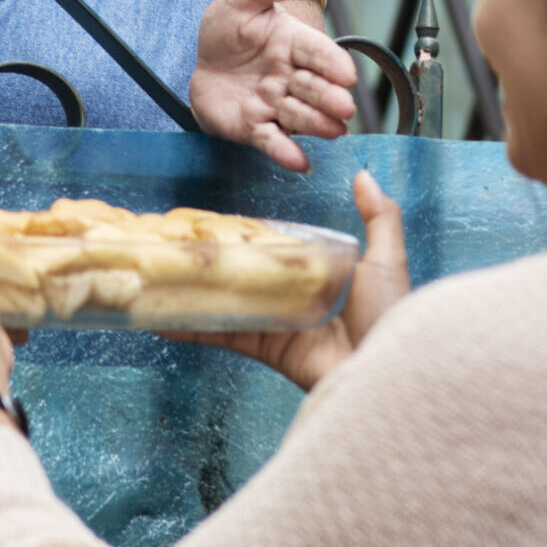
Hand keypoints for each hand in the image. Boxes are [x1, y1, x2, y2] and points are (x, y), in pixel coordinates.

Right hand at [166, 171, 408, 390]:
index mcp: (318, 273)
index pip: (276, 248)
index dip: (248, 236)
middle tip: (177, 243)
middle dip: (214, 262)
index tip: (217, 221)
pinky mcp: (264, 348)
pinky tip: (161, 318)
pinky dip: (192, 328)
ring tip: (158, 275)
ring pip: (227, 301)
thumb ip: (379, 218)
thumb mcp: (387, 260)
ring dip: (195, 291)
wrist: (382, 371)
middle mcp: (292, 295)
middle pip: (245, 274)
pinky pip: (223, 334)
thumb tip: (363, 175)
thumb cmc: (388, 315)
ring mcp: (275, 322)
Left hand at [189, 0, 358, 171]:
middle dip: (329, 97)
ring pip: (300, 115)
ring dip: (316, 123)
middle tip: (343, 106)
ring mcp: (275, 104)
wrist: (203, 66)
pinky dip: (287, 153)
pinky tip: (300, 163)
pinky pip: (274, 142)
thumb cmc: (227, 30)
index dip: (331, 63)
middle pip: (314, 88)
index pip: (317, 52)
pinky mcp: (256, 128)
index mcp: (291, 42)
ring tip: (331, 130)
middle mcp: (289, 76)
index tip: (347, 74)